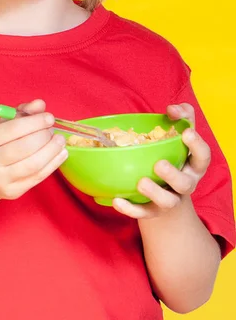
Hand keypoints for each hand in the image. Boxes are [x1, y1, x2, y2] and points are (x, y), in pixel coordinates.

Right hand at [0, 99, 67, 200]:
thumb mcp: (1, 126)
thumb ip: (21, 112)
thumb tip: (40, 104)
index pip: (14, 129)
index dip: (36, 122)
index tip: (49, 118)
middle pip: (25, 147)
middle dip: (45, 136)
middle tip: (53, 130)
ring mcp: (1, 180)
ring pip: (34, 165)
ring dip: (52, 151)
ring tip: (60, 140)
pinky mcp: (13, 192)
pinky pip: (38, 177)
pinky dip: (53, 164)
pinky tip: (61, 154)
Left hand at [113, 103, 210, 218]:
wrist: (165, 193)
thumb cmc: (172, 156)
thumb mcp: (179, 136)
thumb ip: (181, 116)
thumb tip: (173, 108)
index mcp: (193, 165)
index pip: (202, 156)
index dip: (197, 145)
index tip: (186, 132)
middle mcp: (185, 184)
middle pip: (185, 184)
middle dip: (173, 175)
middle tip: (159, 164)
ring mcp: (169, 199)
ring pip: (167, 201)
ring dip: (154, 192)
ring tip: (141, 182)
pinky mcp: (152, 211)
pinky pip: (143, 212)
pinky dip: (130, 208)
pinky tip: (117, 200)